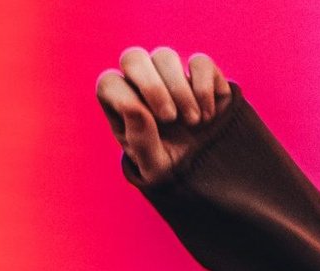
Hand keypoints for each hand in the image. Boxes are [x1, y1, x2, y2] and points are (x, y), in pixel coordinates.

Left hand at [96, 47, 231, 182]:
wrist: (210, 165)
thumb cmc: (171, 165)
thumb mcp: (153, 165)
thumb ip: (140, 140)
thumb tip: (134, 107)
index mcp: (121, 104)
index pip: (109, 82)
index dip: (125, 97)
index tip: (149, 122)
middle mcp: (141, 82)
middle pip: (132, 57)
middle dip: (151, 86)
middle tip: (169, 118)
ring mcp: (170, 73)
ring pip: (164, 55)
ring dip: (180, 91)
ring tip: (194, 123)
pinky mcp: (201, 71)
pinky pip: (199, 61)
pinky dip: (205, 88)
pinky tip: (209, 115)